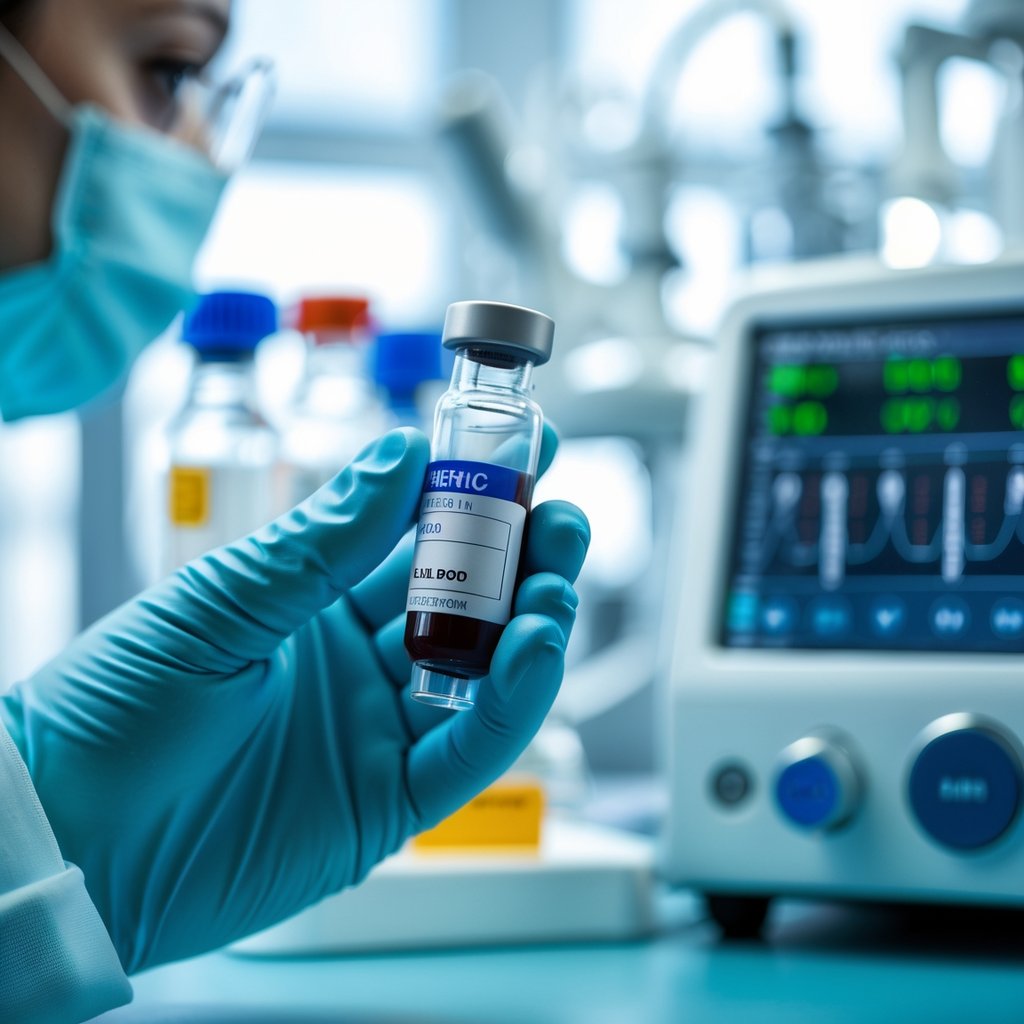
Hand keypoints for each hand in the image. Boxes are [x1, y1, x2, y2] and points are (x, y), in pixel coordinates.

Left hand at [0, 428, 588, 972]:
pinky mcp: (389, 802)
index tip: (519, 447)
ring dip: (531, 621)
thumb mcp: (219, 602)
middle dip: (519, 555)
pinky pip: (471, 748)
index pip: (411, 538)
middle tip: (558, 516)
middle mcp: (354, 662)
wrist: (69, 838)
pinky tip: (535, 647)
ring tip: (556, 578)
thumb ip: (321, 539)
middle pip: (463, 601)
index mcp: (310, 603)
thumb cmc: (115, 702)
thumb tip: (401, 454)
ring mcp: (375, 729)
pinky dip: (514, 700)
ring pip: (482, 670)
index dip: (468, 494)